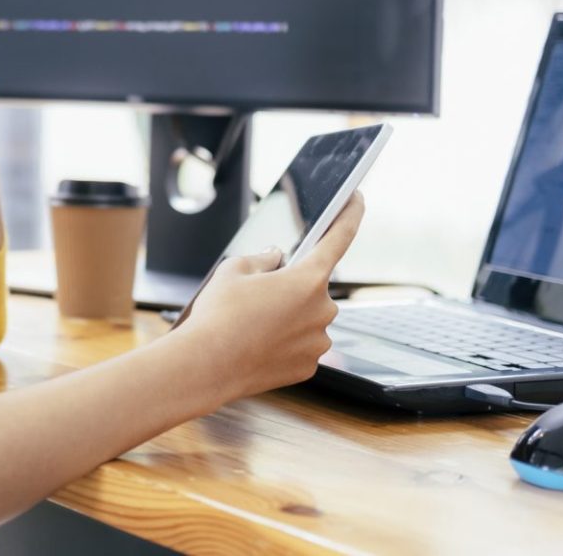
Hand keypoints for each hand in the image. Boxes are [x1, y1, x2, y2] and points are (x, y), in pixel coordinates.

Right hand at [169, 193, 364, 405]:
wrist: (206, 365)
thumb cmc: (219, 315)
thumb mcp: (234, 270)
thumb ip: (263, 258)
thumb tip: (275, 258)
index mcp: (308, 279)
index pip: (339, 237)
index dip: (350, 213)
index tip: (356, 198)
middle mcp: (322, 310)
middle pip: (314, 286)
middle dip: (292, 285)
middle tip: (261, 294)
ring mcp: (318, 341)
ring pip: (308, 318)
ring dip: (289, 315)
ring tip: (254, 322)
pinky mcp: (308, 366)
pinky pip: (302, 344)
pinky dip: (286, 341)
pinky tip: (260, 343)